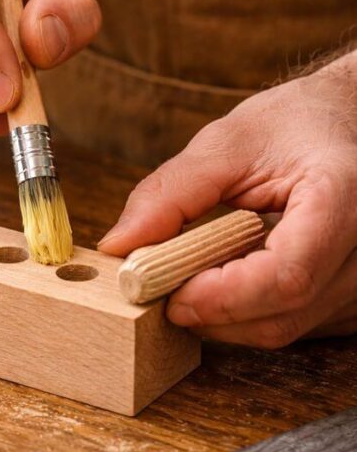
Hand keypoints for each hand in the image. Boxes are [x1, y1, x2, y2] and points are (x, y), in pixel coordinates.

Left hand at [99, 57, 356, 346]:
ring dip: (224, 314)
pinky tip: (232, 275)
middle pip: (281, 314)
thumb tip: (119, 247)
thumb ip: (171, 195)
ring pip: (283, 329)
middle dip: (209, 310)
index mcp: (341, 199)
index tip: (167, 290)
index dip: (220, 295)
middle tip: (160, 282)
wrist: (350, 122)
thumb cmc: (296, 125)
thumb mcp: (227, 142)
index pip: (287, 274)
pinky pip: (293, 325)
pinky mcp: (352, 301)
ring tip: (194, 268)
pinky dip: (248, 311)